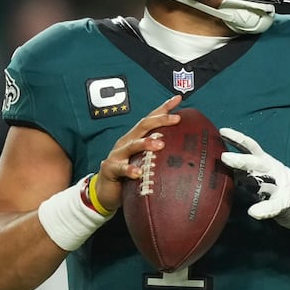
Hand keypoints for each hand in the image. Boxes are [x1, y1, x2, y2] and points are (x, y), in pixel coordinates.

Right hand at [92, 96, 181, 211]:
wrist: (105, 190)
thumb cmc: (128, 174)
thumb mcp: (145, 160)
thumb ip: (159, 155)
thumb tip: (184, 153)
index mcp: (136, 137)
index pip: (151, 119)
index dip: (164, 108)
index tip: (178, 99)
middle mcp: (127, 141)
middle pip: (143, 125)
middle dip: (160, 120)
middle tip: (176, 119)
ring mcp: (118, 154)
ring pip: (132, 145)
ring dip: (146, 143)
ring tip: (160, 144)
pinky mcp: (110, 168)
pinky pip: (121, 168)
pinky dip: (129, 170)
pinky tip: (138, 172)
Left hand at [219, 127, 289, 229]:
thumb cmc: (273, 185)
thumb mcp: (256, 172)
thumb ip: (241, 169)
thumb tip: (217, 163)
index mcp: (263, 161)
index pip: (249, 147)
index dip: (237, 138)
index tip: (222, 131)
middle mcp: (270, 170)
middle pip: (255, 162)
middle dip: (240, 160)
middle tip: (224, 157)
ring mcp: (277, 186)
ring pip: (265, 181)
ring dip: (253, 181)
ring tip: (239, 183)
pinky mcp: (283, 203)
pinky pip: (273, 206)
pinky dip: (263, 209)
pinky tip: (253, 212)